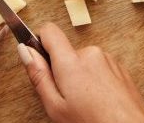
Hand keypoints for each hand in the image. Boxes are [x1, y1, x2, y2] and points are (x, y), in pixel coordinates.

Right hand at [18, 23, 143, 122]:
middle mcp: (91, 54)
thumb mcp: (56, 106)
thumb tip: (25, 51)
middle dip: (62, 70)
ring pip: (82, 61)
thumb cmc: (94, 122)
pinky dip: (95, 80)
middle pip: (65, 51)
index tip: (38, 58)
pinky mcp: (119, 66)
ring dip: (80, 76)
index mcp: (71, 62)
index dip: (39, 42)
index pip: (49, 31)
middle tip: (66, 97)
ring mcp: (107, 59)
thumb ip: (38, 75)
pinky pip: (98, 67)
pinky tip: (98, 99)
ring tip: (86, 102)